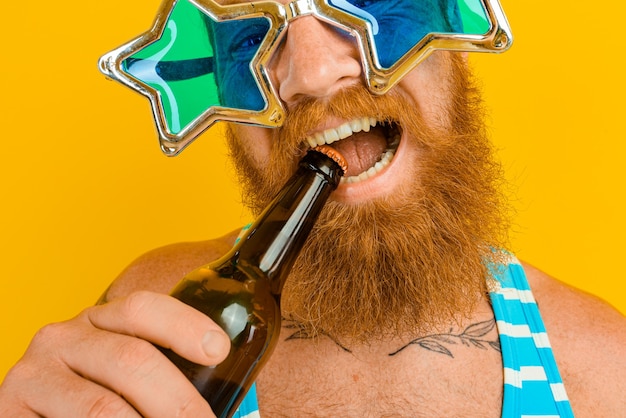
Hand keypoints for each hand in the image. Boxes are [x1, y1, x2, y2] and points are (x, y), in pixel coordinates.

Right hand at [0, 291, 230, 416]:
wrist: (32, 415)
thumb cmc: (95, 394)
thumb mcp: (123, 371)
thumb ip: (161, 369)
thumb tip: (232, 391)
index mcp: (99, 320)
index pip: (144, 308)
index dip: (184, 326)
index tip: (218, 350)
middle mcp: (64, 337)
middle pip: (132, 360)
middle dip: (177, 402)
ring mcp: (34, 374)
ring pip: (104, 407)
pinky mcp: (11, 412)